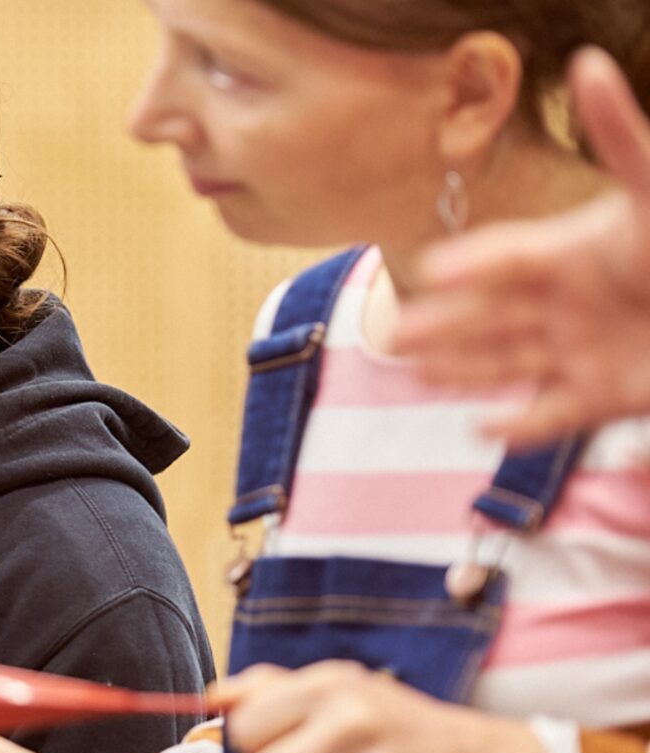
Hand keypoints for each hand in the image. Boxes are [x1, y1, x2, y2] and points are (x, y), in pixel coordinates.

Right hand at [403, 48, 649, 445]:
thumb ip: (618, 134)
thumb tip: (585, 62)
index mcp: (572, 253)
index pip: (506, 258)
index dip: (469, 264)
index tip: (428, 269)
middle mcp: (568, 303)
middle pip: (491, 315)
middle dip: (442, 325)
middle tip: (394, 334)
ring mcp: (583, 351)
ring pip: (507, 363)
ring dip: (462, 370)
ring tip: (417, 375)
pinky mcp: (605, 398)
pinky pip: (550, 416)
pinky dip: (517, 427)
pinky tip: (480, 430)